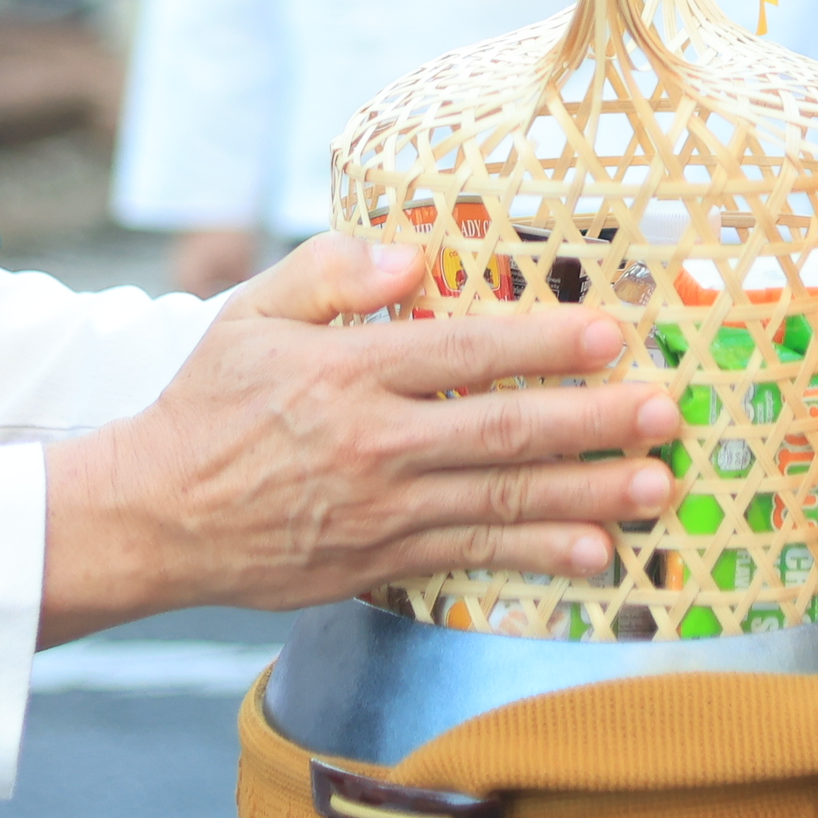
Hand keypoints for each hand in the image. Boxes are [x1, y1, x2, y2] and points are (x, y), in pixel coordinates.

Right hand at [40, 236, 681, 640]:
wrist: (153, 515)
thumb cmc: (207, 402)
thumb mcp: (250, 313)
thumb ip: (331, 272)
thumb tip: (413, 256)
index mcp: (346, 373)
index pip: (463, 353)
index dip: (542, 344)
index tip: (608, 334)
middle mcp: (373, 444)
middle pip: (502, 430)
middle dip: (594, 421)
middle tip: (664, 411)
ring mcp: (380, 511)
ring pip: (501, 500)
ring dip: (587, 494)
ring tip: (656, 486)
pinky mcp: (379, 561)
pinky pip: (473, 557)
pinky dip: (537, 556)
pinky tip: (595, 555)